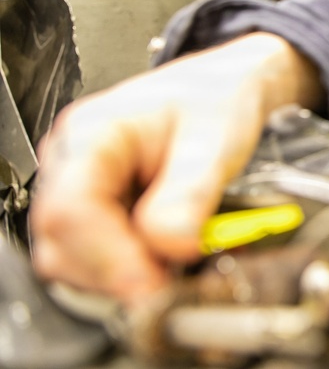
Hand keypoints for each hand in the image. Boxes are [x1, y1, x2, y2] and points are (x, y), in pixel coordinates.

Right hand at [29, 33, 321, 305]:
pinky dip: (132, 270)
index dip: (108, 255)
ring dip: (123, 276)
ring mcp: (81, 191)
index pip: (71, 208)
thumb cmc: (215, 99)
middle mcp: (74, 163)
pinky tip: (169, 259)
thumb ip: (191, 191)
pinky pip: (98, 260)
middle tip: (173, 282)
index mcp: (92, 133)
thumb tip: (171, 245)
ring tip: (177, 265)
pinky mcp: (99, 214)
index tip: (153, 282)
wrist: (224, 90)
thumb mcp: (215, 138)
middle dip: (117, 272)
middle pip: (61, 243)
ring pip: (74, 261)